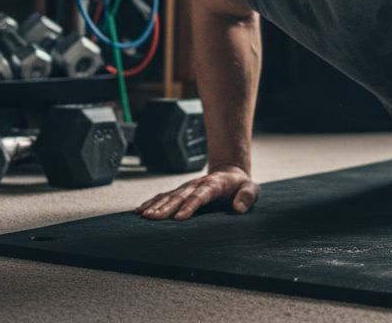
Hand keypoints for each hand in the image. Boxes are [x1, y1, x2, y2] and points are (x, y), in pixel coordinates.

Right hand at [135, 165, 258, 220]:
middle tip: (154, 218)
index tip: (180, 217)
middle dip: (166, 207)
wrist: (229, 173)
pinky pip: (164, 196)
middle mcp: (197, 184)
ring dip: (157, 205)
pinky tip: (140, 210)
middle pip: (180, 196)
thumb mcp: (251, 188)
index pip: (201, 195)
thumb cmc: (240, 185)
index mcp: (214, 184)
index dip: (190, 205)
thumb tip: (238, 209)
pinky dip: (152, 202)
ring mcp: (187, 187)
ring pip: (170, 196)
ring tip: (145, 215)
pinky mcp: (181, 191)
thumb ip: (247, 196)